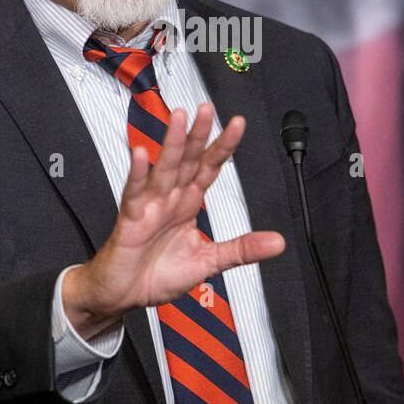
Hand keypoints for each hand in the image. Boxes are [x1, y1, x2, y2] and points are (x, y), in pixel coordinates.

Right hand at [63, 103, 284, 338]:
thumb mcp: (208, 261)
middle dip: (198, 134)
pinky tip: (140, 155)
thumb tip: (278, 242)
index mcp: (189, 202)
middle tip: (207, 108)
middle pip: (187, 159)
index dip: (223, 147)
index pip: (209, 168)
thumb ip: (241, 249)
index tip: (238, 123)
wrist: (125, 294)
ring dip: (171, 143)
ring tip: (178, 118)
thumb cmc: (159, 273)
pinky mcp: (131, 219)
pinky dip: (137, 174)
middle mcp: (171, 198)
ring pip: (164, 168)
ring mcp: (150, 205)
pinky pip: (134, 193)